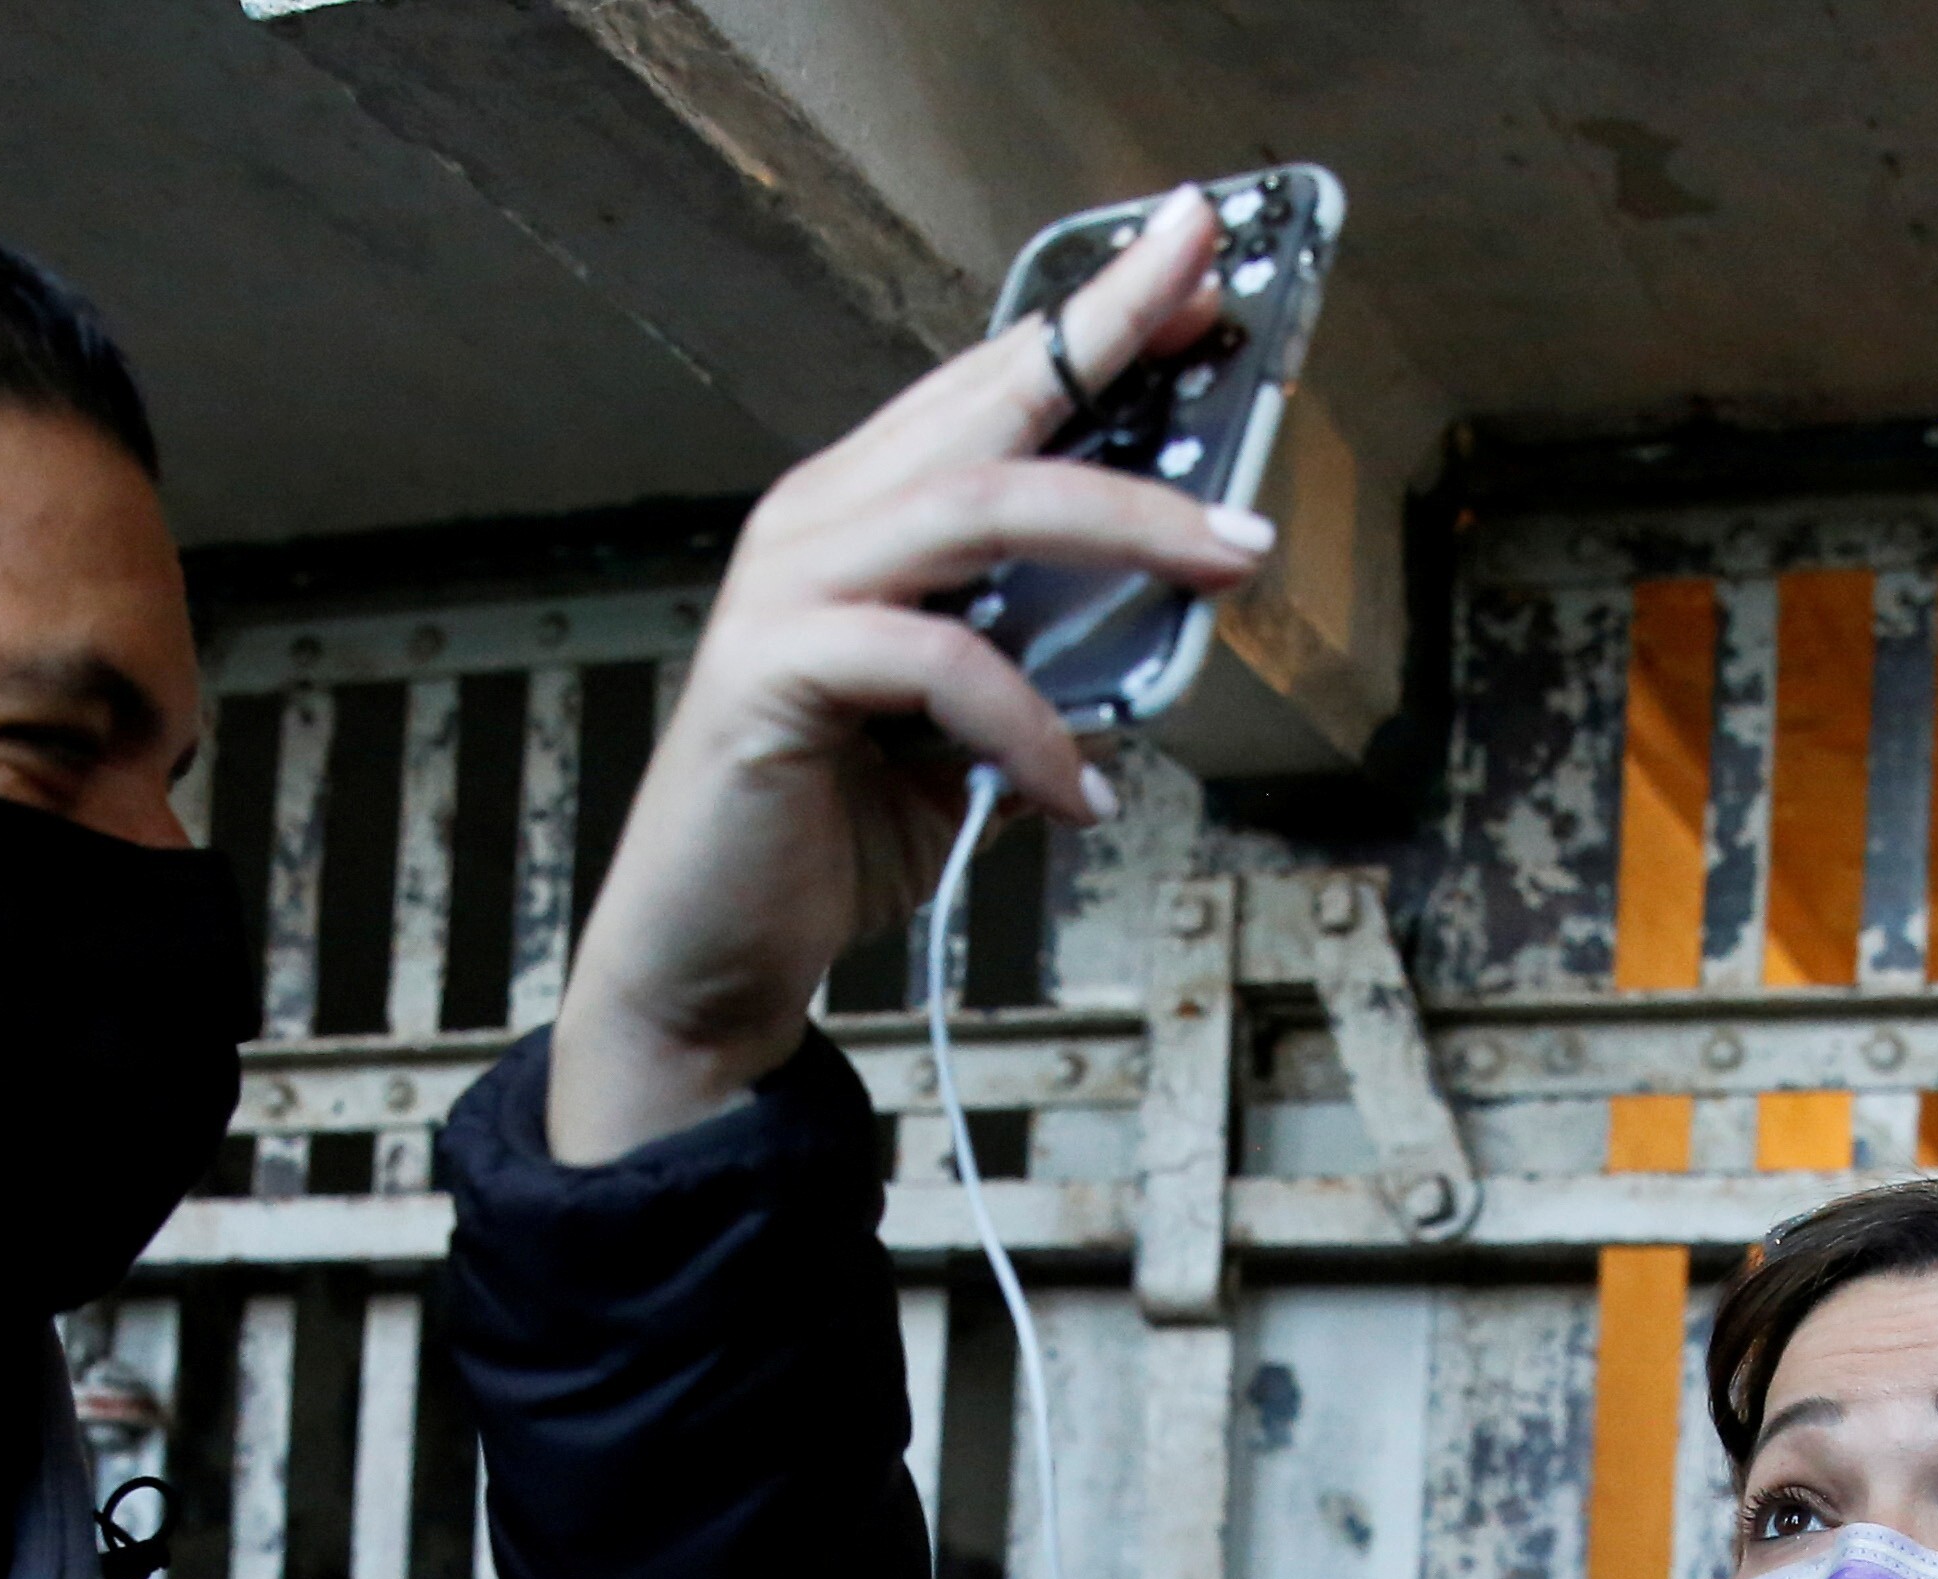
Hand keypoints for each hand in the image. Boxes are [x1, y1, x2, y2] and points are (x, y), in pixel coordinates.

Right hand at [545, 185, 1275, 1164]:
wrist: (708, 962)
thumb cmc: (830, 837)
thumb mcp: (971, 735)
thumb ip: (1044, 662)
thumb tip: (1164, 622)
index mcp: (865, 513)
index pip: (989, 386)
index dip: (1093, 317)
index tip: (1195, 257)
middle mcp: (819, 524)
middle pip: (986, 403)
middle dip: (1112, 343)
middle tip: (1223, 308)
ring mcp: (787, 591)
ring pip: (975, 506)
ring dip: (1120, 523)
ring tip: (1228, 560)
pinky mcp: (773, 675)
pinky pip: (937, 664)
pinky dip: (1030, 724)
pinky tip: (1079, 795)